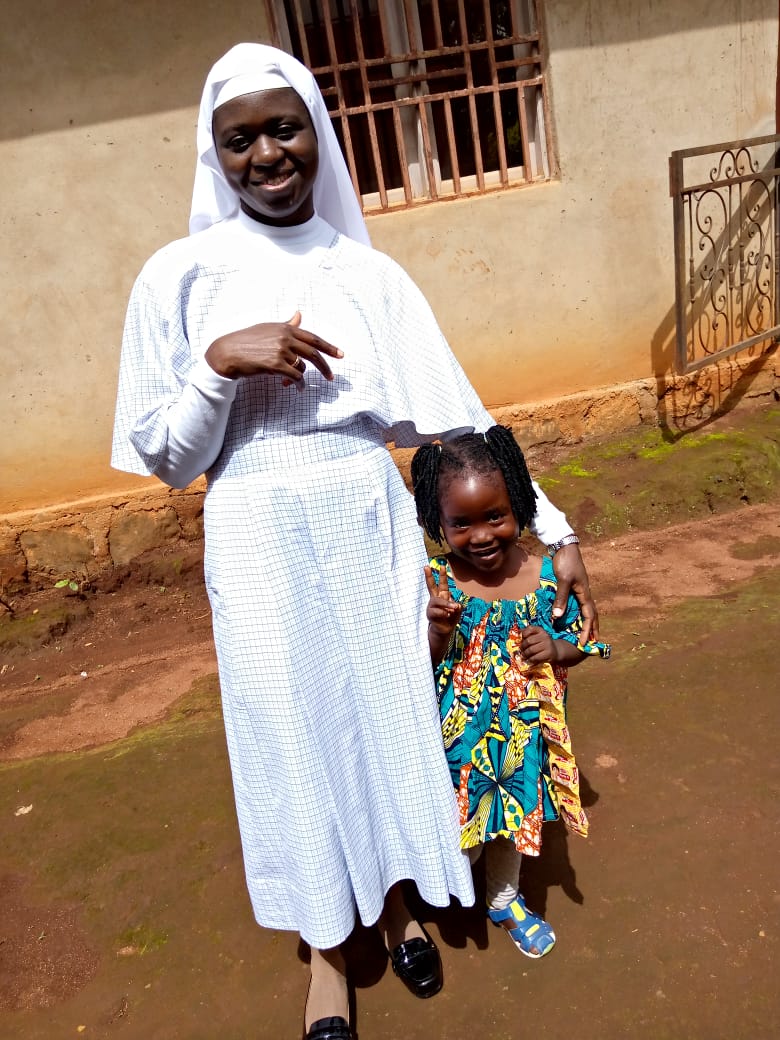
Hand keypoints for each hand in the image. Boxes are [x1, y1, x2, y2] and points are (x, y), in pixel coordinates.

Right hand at [205, 310, 342, 387]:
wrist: (228, 352)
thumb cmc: (246, 340)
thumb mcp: (268, 328)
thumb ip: (286, 325)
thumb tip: (299, 315)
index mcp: (285, 328)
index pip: (313, 337)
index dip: (328, 347)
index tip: (340, 354)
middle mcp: (285, 337)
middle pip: (313, 353)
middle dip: (324, 366)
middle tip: (331, 377)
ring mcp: (281, 350)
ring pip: (301, 367)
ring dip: (300, 378)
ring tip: (295, 384)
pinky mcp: (275, 364)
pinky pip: (295, 377)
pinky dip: (297, 384)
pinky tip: (296, 389)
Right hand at [424, 564, 461, 636]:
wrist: (445, 631)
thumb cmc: (451, 619)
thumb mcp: (458, 611)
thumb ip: (457, 606)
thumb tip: (454, 606)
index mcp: (443, 596)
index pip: (442, 584)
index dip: (442, 575)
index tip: (442, 566)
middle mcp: (436, 599)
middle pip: (431, 586)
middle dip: (429, 576)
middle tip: (426, 567)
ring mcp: (432, 606)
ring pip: (438, 601)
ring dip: (447, 605)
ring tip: (454, 609)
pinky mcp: (430, 614)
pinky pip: (438, 611)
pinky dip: (445, 613)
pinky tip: (447, 616)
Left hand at [517, 625, 558, 664]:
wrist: (556, 651)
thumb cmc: (543, 643)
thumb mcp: (537, 636)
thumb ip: (528, 633)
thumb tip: (518, 632)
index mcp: (541, 630)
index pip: (530, 628)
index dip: (524, 633)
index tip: (522, 639)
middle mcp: (545, 636)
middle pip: (529, 641)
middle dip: (522, 647)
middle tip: (521, 650)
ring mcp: (547, 645)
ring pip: (531, 650)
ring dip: (525, 654)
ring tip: (523, 656)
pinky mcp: (548, 654)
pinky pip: (536, 657)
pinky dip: (530, 659)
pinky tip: (529, 660)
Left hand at [550, 543, 598, 641]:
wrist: (564, 546)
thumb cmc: (565, 562)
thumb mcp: (563, 580)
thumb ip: (561, 598)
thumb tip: (557, 616)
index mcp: (584, 593)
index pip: (589, 616)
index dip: (587, 630)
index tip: (583, 642)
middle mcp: (584, 593)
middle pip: (591, 614)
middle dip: (592, 629)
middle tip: (592, 642)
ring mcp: (579, 589)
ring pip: (585, 609)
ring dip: (586, 622)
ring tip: (585, 632)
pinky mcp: (573, 586)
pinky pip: (577, 604)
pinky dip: (577, 612)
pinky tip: (573, 616)